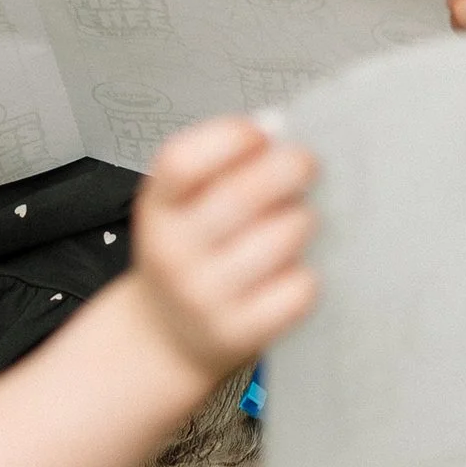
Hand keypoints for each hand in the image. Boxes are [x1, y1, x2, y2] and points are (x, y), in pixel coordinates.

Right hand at [130, 115, 316, 385]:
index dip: (230, 138)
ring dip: (303, 220)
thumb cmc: (189, 255)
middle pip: (241, 195)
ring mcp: (204, 297)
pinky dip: (307, 274)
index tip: (262, 133)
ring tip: (300, 220)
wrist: (165, 336)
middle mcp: (174, 253)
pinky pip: (297, 290)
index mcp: (158, 209)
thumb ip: (220, 167)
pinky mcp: (238, 333)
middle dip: (289, 168)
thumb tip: (278, 129)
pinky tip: (297, 269)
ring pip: (280, 238)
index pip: (182, 162)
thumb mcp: (181, 206)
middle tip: (307, 163)